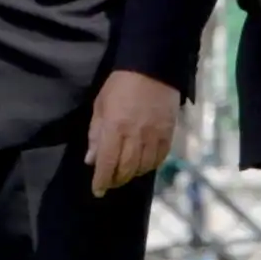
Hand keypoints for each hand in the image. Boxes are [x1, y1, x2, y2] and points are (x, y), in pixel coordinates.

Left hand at [85, 69, 177, 195]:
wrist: (152, 68)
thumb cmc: (120, 85)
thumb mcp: (100, 106)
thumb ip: (96, 134)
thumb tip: (92, 160)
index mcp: (115, 128)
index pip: (107, 164)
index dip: (101, 181)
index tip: (97, 191)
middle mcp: (136, 136)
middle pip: (126, 169)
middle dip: (116, 180)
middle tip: (109, 182)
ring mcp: (154, 136)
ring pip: (143, 167)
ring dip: (132, 175)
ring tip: (124, 174)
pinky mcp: (169, 134)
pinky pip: (160, 159)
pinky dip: (149, 166)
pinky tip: (142, 166)